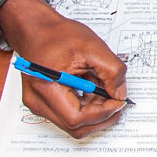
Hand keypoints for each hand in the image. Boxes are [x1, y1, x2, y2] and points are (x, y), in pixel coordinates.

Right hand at [0, 0, 129, 138]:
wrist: (36, 30)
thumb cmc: (57, 35)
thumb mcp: (92, 47)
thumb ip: (112, 71)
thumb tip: (120, 93)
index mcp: (47, 87)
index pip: (77, 118)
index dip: (102, 113)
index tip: (118, 100)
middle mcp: (38, 101)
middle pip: (75, 127)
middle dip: (101, 116)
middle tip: (117, 99)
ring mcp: (39, 104)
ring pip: (73, 123)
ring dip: (94, 110)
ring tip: (102, 87)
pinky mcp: (43, 102)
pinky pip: (68, 113)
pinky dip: (86, 105)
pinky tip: (92, 87)